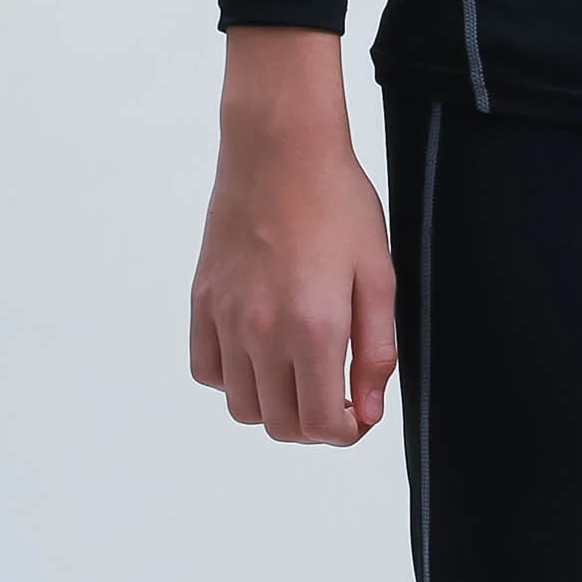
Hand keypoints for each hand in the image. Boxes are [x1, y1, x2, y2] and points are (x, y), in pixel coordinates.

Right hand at [188, 29, 396, 444]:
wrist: (281, 149)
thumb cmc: (338, 204)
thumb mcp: (378, 277)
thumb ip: (376, 352)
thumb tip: (367, 411)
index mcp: (315, 328)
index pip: (322, 425)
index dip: (347, 431)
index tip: (359, 413)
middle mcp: (262, 331)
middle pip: (280, 425)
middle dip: (313, 425)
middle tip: (334, 396)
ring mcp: (226, 318)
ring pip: (241, 407)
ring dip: (273, 406)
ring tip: (298, 374)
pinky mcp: (202, 301)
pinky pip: (207, 370)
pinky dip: (233, 378)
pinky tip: (260, 352)